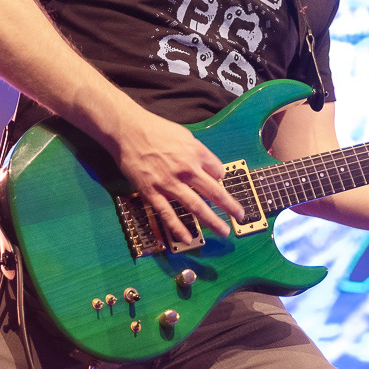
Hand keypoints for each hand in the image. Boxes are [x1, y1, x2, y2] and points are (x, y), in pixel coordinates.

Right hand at [112, 111, 244, 244]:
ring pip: (196, 207)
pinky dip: (179, 228)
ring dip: (212, 221)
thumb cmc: (155, 129)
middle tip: (240, 216)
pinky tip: (189, 238)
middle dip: (230, 206)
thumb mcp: (184, 135)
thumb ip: (198, 152)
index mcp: (196, 153)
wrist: (128, 130)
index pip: (218, 171)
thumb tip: (210, 168)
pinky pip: (168, 214)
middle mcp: (187, 169)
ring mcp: (170, 183)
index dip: (220, 178)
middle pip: (214, 192)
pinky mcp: (152, 192)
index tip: (219, 184)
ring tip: (223, 231)